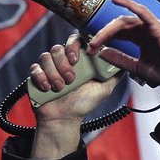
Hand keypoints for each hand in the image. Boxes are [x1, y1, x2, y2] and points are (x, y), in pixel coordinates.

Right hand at [29, 34, 117, 159]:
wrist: (64, 119)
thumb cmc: (84, 104)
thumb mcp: (104, 88)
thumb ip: (113, 74)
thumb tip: (124, 59)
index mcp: (78, 60)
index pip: (74, 40)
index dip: (73, 45)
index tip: (76, 60)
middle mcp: (62, 61)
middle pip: (58, 47)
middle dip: (64, 64)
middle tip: (70, 79)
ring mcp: (48, 67)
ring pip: (45, 56)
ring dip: (54, 73)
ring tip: (60, 88)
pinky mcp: (36, 75)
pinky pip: (34, 68)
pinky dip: (41, 77)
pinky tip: (47, 88)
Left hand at [88, 0, 159, 88]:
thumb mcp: (137, 68)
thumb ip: (121, 60)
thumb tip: (102, 53)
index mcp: (140, 39)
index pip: (118, 34)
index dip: (103, 40)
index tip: (91, 50)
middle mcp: (144, 30)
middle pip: (118, 27)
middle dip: (102, 35)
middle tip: (91, 46)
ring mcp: (150, 26)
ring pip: (125, 21)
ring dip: (109, 29)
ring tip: (97, 39)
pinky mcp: (157, 25)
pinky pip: (142, 11)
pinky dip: (129, 4)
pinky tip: (117, 0)